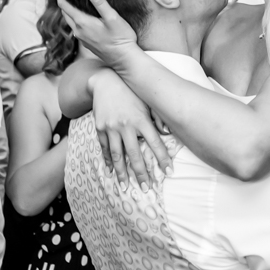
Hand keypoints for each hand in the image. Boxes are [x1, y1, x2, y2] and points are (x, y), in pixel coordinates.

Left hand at [59, 0, 141, 70]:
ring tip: (72, 0)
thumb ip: (99, 1)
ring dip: (68, 11)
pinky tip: (82, 16)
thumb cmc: (120, 38)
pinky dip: (75, 19)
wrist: (124, 59)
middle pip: (64, 13)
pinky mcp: (87, 43)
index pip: (64, 5)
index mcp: (82, 22)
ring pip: (69, 21)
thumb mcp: (112, 17)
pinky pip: (76, 28)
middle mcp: (78, 31)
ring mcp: (82, 38)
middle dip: (62, 1)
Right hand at [89, 70, 169, 188]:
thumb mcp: (147, 100)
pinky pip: (104, 148)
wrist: (105, 80)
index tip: (169, 172)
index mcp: (141, 119)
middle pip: (135, 155)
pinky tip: (110, 171)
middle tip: (146, 188)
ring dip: (122, 173)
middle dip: (141, 173)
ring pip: (118, 155)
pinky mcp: (100, 128)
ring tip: (125, 186)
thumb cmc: (131, 91)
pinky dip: (108, 161)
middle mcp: (126, 126)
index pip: (155, 143)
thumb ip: (158, 117)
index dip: (162, 158)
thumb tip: (168, 133)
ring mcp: (111, 128)